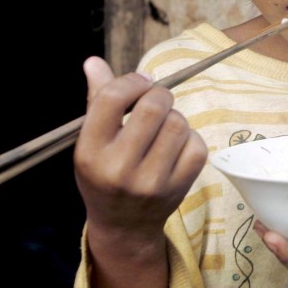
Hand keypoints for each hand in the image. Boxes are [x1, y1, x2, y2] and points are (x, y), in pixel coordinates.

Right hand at [74, 56, 207, 250]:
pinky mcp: (180, 187)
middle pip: (153, 106)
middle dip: (159, 94)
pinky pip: (196, 142)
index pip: (112, 98)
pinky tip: (175, 146)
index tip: (140, 83)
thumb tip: (94, 61)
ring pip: (178, 122)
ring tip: (162, 128)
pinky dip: (189, 137)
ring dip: (174, 117)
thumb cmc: (105, 173)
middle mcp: (119, 169)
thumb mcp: (91, 142)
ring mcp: (152, 182)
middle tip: (156, 101)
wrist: (124, 226)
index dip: (131, 81)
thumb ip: (96, 100)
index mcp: (90, 153)